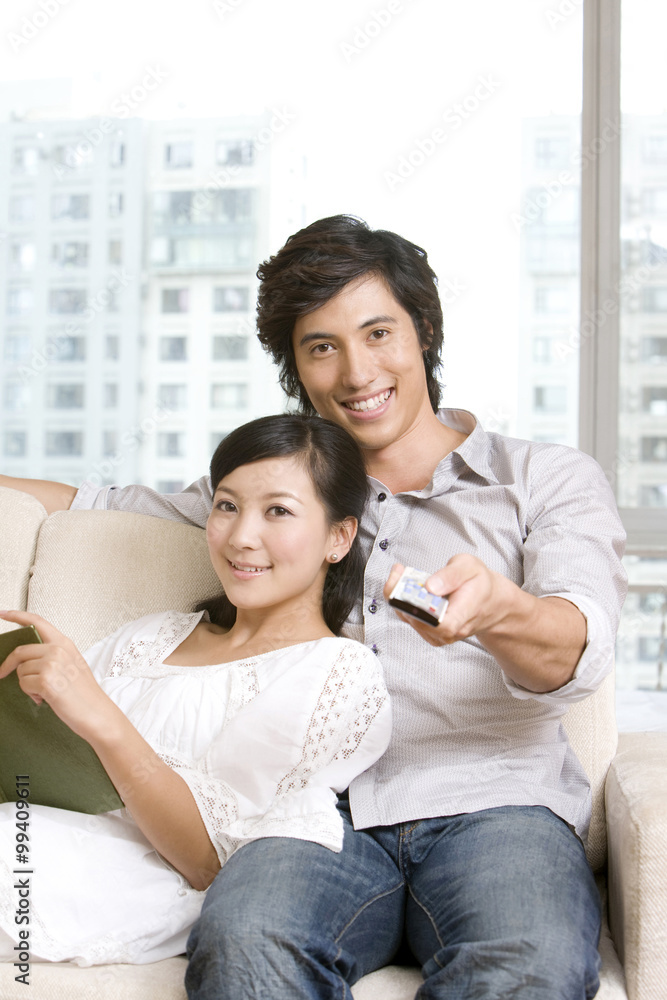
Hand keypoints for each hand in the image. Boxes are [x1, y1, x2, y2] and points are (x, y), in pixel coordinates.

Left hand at [0, 610, 114, 740]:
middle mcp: (58, 650)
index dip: (17, 616)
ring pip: (20, 670)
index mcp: (64, 643)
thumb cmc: (84, 693)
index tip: (2, 613)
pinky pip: (23, 684)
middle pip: (20, 651)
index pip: (38, 622)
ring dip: (26, 684)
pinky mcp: (46, 681)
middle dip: (8, 665)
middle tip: (1, 673)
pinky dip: (30, 694)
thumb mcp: (72, 665)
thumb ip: (51, 655)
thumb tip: (25, 658)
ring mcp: (52, 664)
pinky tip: (44, 698)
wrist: (96, 713)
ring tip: (43, 692)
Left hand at [383, 556, 512, 647]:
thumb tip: (431, 586)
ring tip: (401, 575)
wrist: (488, 600)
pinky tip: (404, 586)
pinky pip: (410, 620)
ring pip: (410, 621)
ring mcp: (439, 634)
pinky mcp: (430, 631)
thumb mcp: (470, 567)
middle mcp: (450, 631)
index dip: (420, 612)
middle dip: (401, 596)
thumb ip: (452, 575)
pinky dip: (402, 602)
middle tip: (399, 572)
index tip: (409, 591)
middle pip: (418, 622)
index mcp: (463, 616)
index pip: (440, 626)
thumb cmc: (480, 584)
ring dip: (399, 597)